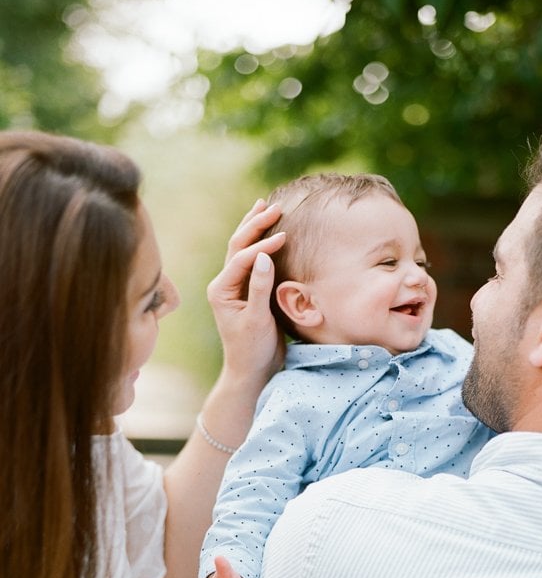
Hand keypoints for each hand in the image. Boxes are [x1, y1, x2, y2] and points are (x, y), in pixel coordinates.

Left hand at [207, 199, 286, 381]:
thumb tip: (263, 255)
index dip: (262, 245)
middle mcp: (224, 284)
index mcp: (221, 290)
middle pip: (237, 245)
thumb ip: (260, 287)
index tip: (284, 235)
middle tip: (274, 206)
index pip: (242, 258)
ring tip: (266, 207)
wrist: (252, 371)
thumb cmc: (253, 350)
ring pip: (242, 249)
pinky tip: (269, 233)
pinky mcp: (247, 291)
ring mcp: (234, 287)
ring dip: (254, 228)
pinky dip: (261, 243)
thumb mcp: (258, 320)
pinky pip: (252, 260)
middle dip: (255, 224)